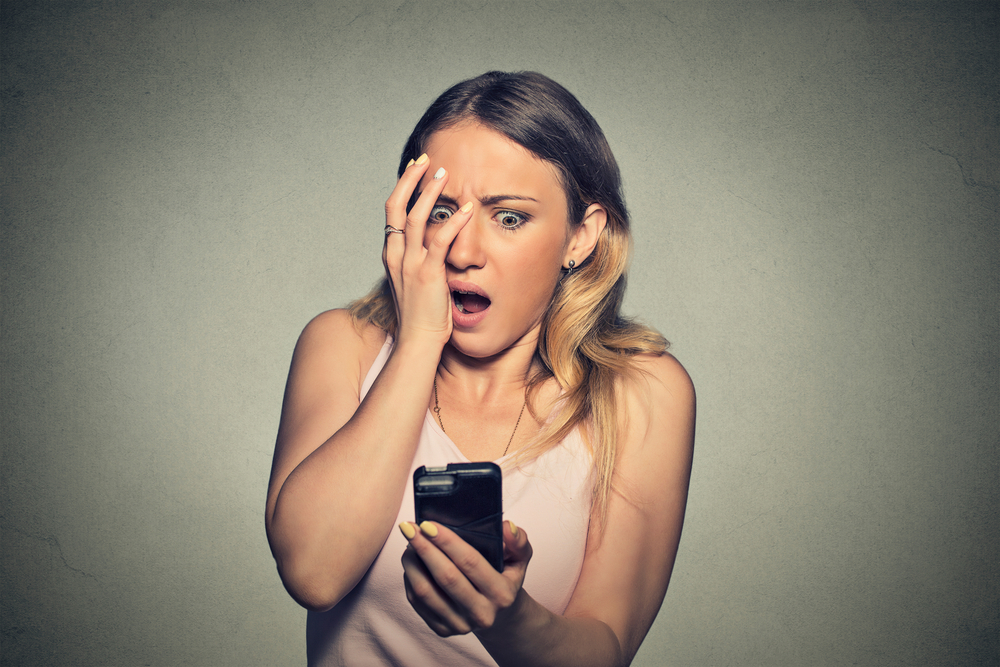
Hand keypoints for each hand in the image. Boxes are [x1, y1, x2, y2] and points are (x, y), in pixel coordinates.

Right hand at [382, 155, 472, 347]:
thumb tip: (436, 242)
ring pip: (417, 218)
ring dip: (431, 193)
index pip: (392, 212)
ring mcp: (410, 265)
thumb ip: (420, 259)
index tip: (416, 169)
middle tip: (427, 160)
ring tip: (445, 175)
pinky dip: (454, 222)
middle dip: (411, 179)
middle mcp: (396, 255)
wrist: (418, 342)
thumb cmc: (422, 315)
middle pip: (397, 206)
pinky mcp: (428, 275)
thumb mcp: (416, 281)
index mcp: (392, 255)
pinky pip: (440, 242)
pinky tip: (467, 209)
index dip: (403, 187)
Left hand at [399, 520, 531, 635]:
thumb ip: (518, 541)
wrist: (500, 616)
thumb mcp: (520, 559)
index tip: (428, 524)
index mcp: (501, 594)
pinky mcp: (443, 630)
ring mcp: (460, 625)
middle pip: (445, 577)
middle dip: (424, 548)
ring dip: (412, 563)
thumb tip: (507, 527)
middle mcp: (481, 613)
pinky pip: (417, 603)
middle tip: (409, 527)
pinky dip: (410, 579)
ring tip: (409, 543)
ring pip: (425, 592)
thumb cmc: (506, 578)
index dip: (447, 542)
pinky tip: (411, 562)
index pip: (470, 562)